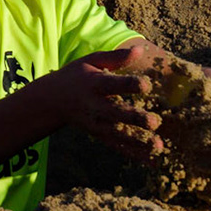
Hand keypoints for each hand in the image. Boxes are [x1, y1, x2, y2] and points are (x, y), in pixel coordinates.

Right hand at [36, 45, 162, 161]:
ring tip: (159, 146)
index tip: (147, 85)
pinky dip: (135, 155)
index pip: (112, 85)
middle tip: (155, 122)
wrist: (52, 101)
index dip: (129, 85)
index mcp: (93, 84)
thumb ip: (116, 58)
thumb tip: (140, 49)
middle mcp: (94, 106)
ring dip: (138, 142)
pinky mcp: (99, 136)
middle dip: (135, 119)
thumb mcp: (91, 61)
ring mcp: (96, 124)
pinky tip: (153, 161)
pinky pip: (118, 147)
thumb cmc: (77, 76)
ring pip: (118, 134)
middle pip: (116, 114)